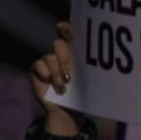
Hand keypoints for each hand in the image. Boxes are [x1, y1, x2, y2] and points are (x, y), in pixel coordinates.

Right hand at [30, 21, 82, 135]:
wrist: (67, 111)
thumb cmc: (81, 94)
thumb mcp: (89, 80)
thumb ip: (91, 68)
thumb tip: (103, 62)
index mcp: (75, 52)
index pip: (70, 33)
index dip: (66, 28)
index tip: (64, 29)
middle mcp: (60, 54)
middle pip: (59, 43)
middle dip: (64, 58)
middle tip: (69, 75)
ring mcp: (48, 61)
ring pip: (50, 57)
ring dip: (57, 72)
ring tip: (63, 86)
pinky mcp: (38, 70)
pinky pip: (39, 64)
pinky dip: (46, 74)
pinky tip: (51, 84)